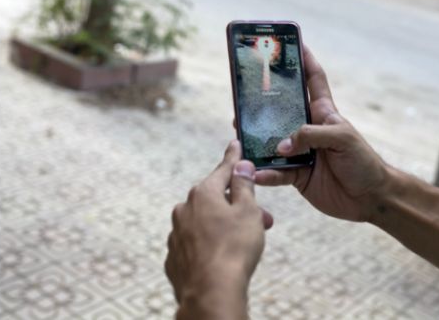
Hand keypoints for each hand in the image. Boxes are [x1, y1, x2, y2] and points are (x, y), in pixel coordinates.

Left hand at [165, 140, 271, 318]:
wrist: (211, 292)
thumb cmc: (234, 249)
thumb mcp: (248, 211)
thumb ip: (244, 185)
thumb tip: (241, 165)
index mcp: (203, 193)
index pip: (223, 170)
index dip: (234, 158)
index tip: (235, 145)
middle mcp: (184, 209)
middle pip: (216, 199)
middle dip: (238, 205)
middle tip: (263, 218)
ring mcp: (176, 234)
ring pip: (205, 221)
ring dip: (226, 225)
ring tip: (246, 242)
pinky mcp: (175, 256)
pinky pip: (195, 242)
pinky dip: (210, 244)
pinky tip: (223, 256)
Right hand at [254, 45, 390, 222]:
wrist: (370, 198)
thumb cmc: (363, 161)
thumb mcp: (342, 138)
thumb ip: (311, 135)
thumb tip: (282, 145)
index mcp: (323, 112)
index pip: (313, 78)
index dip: (304, 59)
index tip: (292, 41)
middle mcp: (308, 129)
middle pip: (280, 110)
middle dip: (262, 101)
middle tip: (242, 92)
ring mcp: (301, 152)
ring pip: (271, 142)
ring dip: (256, 140)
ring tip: (239, 134)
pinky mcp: (296, 175)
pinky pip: (275, 172)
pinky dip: (265, 173)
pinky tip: (256, 173)